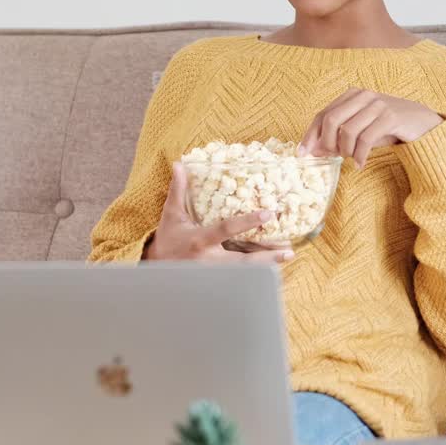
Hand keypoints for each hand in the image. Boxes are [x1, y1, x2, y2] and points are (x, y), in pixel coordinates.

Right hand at [144, 162, 294, 263]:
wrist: (157, 268)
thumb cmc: (167, 238)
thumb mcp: (171, 214)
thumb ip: (178, 190)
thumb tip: (179, 164)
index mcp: (199, 241)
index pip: (226, 230)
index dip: (247, 222)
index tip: (268, 214)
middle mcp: (209, 260)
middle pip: (242, 262)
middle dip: (265, 258)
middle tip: (288, 251)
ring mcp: (214, 273)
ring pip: (245, 272)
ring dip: (267, 266)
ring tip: (287, 256)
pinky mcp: (217, 280)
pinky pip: (241, 277)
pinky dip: (258, 273)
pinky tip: (274, 267)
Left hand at [298, 88, 443, 168]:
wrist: (422, 123)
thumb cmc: (387, 127)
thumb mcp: (360, 129)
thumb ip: (338, 136)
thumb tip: (313, 150)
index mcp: (352, 95)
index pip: (323, 114)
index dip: (310, 135)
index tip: (303, 153)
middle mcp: (363, 96)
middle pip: (331, 120)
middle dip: (327, 143)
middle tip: (333, 157)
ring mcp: (377, 104)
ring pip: (347, 131)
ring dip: (345, 151)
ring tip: (351, 158)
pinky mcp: (390, 116)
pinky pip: (366, 139)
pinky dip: (359, 155)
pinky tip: (360, 164)